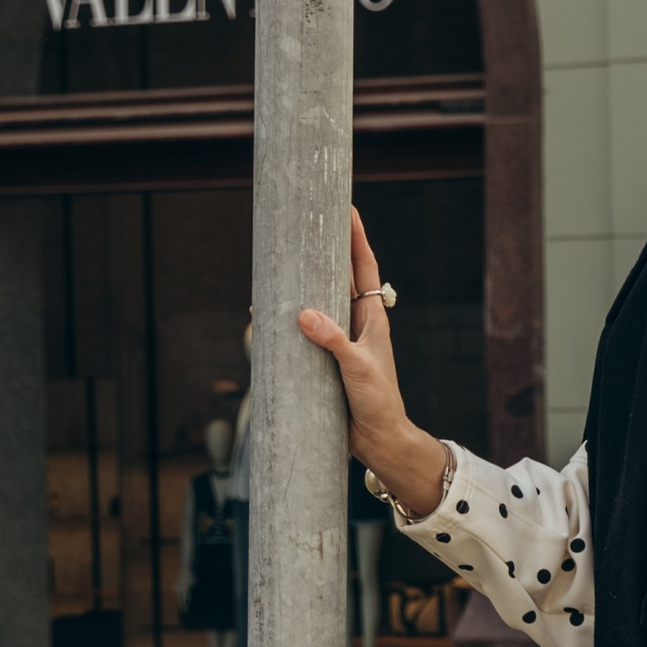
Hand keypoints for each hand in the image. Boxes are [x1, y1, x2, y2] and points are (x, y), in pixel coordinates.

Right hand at [296, 206, 447, 517]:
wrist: (378, 438)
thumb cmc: (378, 401)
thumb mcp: (358, 368)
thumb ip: (333, 340)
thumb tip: (304, 313)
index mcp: (372, 318)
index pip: (364, 268)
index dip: (356, 237)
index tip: (348, 208)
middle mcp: (357, 324)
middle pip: (340, 277)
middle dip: (327, 250)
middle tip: (309, 224)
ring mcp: (341, 340)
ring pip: (320, 302)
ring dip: (304, 282)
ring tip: (285, 260)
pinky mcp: (326, 359)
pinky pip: (305, 331)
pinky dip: (287, 320)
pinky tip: (268, 314)